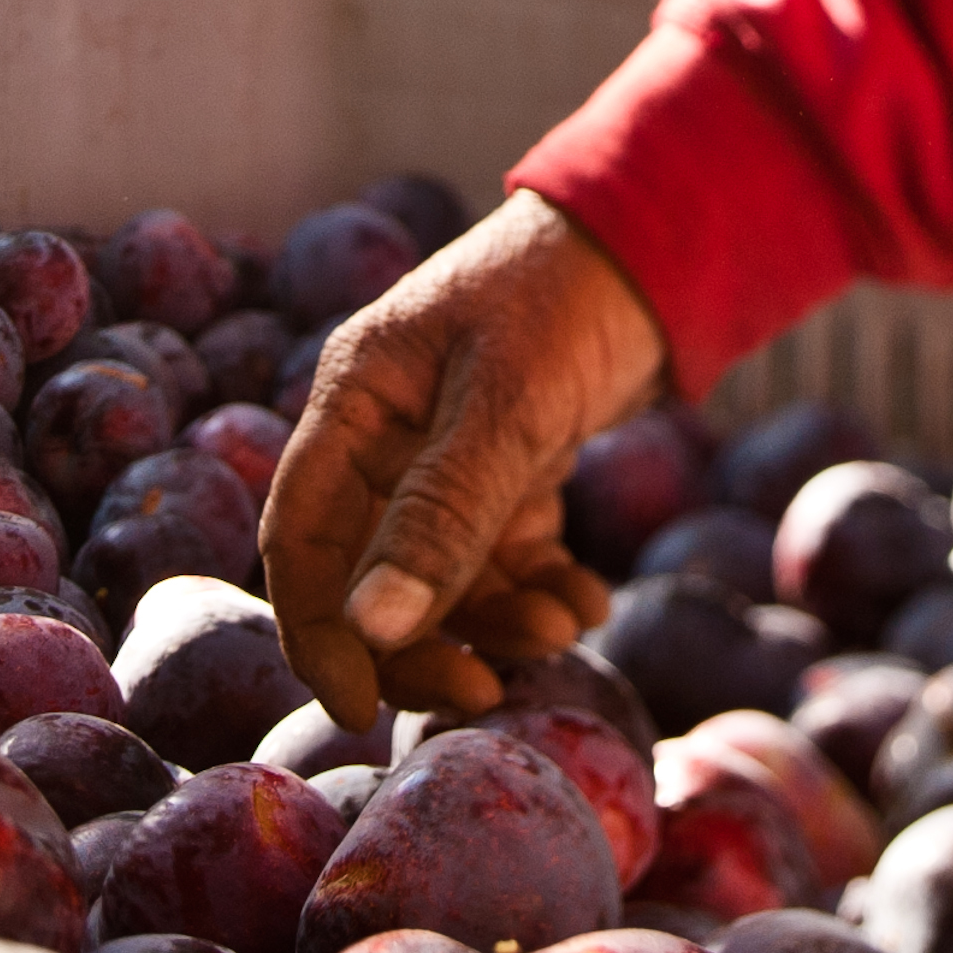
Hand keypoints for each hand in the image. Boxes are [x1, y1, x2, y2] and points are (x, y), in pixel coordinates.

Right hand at [259, 189, 657, 727]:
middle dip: (422, 642)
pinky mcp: (507, 470)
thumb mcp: (506, 407)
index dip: (317, 632)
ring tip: (562, 627)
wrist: (654, 242)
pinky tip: (584, 602)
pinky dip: (538, 592)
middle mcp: (385, 435)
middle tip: (484, 690)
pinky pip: (503, 559)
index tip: (360, 710)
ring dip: (496, 620)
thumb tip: (371, 631)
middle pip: (368, 574)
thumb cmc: (565, 297)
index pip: (298, 539)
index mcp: (352, 403)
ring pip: (442, 578)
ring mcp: (444, 456)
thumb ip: (440, 517)